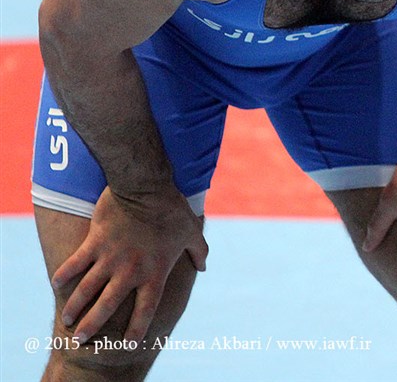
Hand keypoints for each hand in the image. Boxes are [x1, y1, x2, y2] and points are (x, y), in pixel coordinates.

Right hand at [53, 186, 207, 342]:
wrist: (146, 187)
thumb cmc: (173, 210)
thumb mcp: (192, 233)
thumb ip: (199, 252)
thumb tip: (204, 267)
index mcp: (154, 273)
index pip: (146, 310)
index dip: (137, 330)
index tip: (128, 345)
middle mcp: (130, 271)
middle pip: (108, 306)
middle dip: (93, 325)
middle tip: (80, 339)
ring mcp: (110, 258)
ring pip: (87, 289)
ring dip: (75, 306)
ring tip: (68, 319)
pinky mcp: (94, 243)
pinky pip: (75, 263)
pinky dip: (64, 274)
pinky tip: (56, 284)